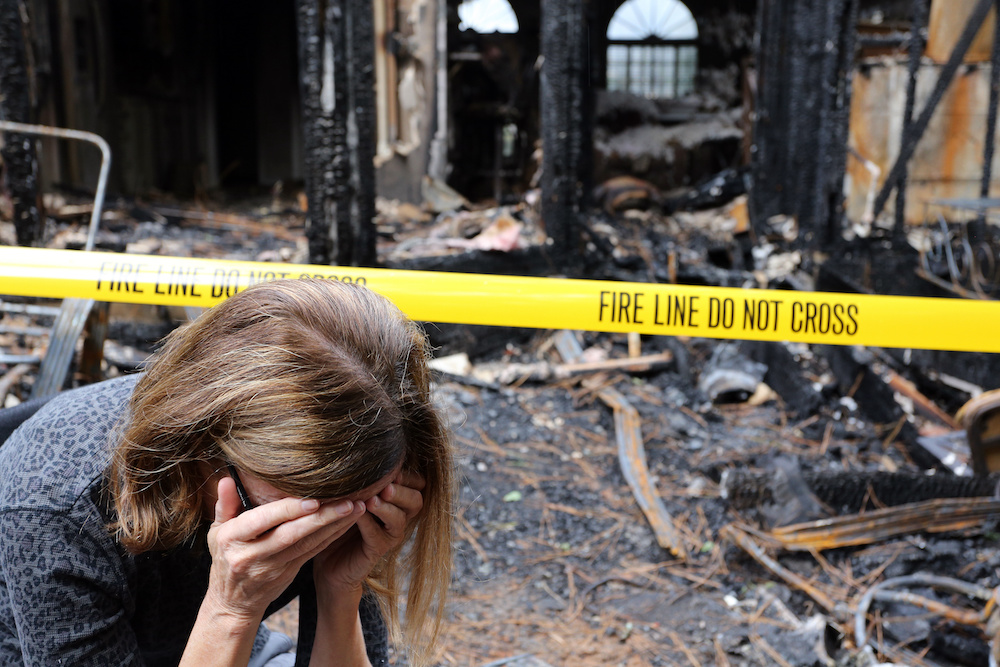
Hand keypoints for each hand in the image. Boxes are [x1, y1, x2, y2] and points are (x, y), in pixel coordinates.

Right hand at [205, 475, 364, 620]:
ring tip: (355, 508)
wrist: (233, 602)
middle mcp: (253, 554)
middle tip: (347, 502)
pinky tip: (348, 523)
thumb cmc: (225, 556)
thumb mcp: (217, 532)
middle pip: (291, 535)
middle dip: (321, 518)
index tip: (313, 500)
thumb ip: (224, 504)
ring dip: (334, 526)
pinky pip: (313, 551)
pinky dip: (331, 537)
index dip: (288, 511)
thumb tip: (227, 478)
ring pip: (307, 544)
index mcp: (233, 539)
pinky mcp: (290, 571)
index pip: (262, 522)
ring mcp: (273, 566)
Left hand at [312, 471, 425, 599]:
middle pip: (416, 500)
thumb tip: (355, 447)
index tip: (392, 465)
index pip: (417, 482)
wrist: (327, 556)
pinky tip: (357, 514)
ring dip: (388, 507)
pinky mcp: (376, 550)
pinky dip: (369, 524)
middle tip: (388, 484)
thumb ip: (360, 475)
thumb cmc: (339, 515)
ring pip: (400, 519)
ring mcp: (389, 534)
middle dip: (402, 490)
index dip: (408, 474)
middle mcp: (399, 515)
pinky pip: (378, 536)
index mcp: (397, 497)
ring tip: (373, 500)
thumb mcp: (351, 491)